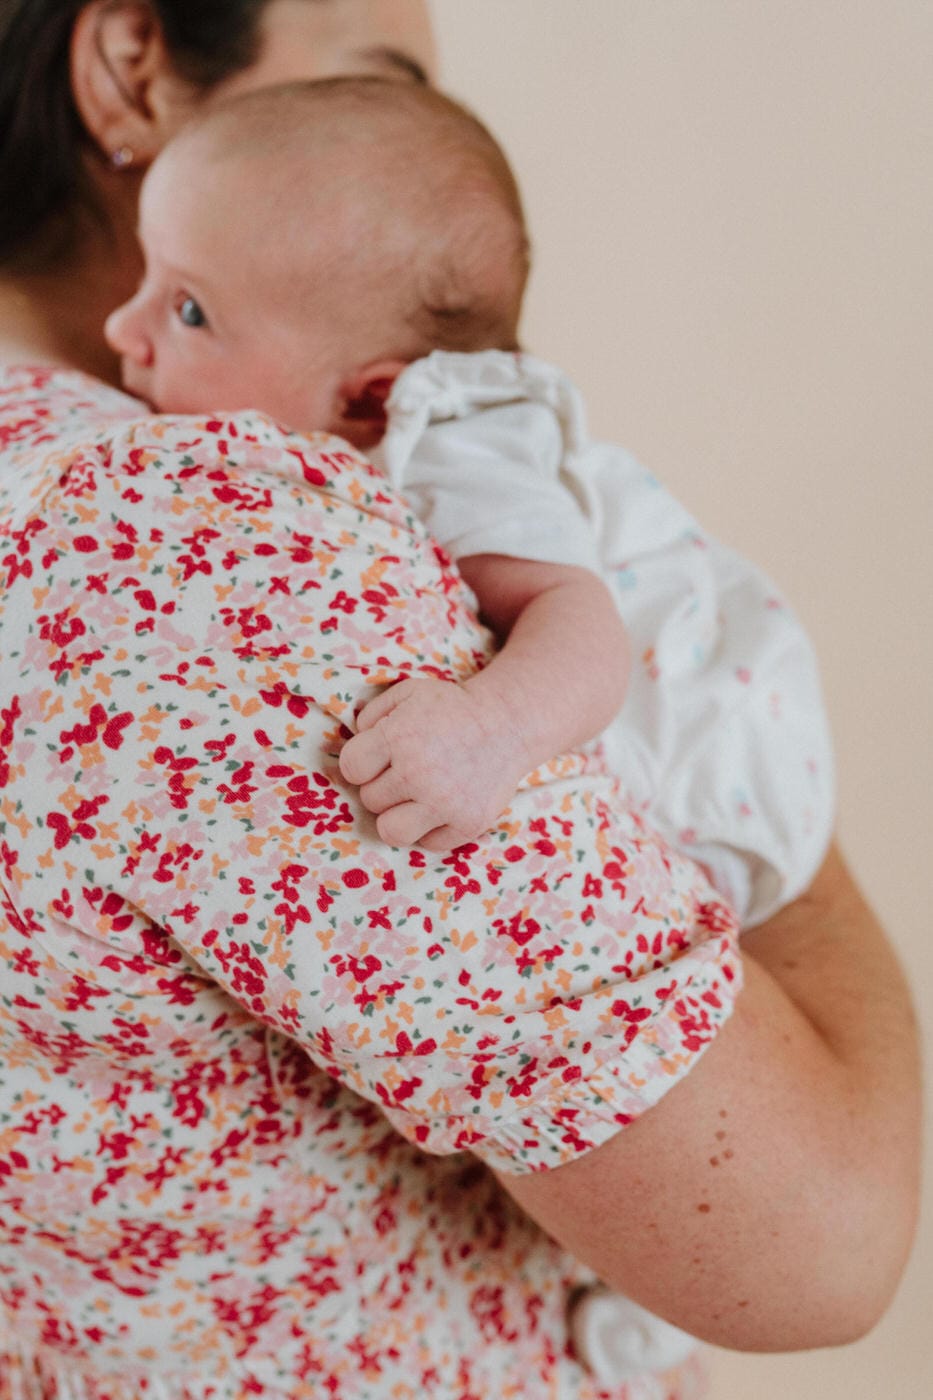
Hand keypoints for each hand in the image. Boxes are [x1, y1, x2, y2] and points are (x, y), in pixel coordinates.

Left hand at [338, 677, 529, 850]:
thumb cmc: (451, 709)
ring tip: (414, 800)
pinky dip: (432, 829)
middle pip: (370, 800)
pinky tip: (442, 807)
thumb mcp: (408, 693)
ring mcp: (445, 802)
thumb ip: (371, 715)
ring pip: (391, 832)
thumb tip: (354, 744)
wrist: (506, 723)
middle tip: (407, 772)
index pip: (351, 769)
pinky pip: (428, 844)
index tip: (378, 759)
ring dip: (398, 817)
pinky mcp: (468, 824)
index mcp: (399, 737)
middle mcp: (419, 773)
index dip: (360, 764)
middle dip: (383, 786)